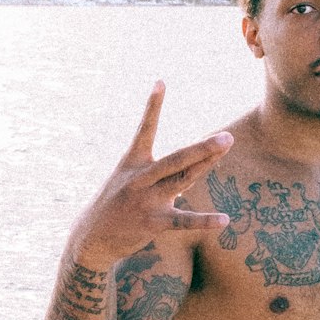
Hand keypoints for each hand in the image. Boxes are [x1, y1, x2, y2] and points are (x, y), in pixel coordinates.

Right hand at [77, 82, 232, 263]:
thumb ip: (164, 173)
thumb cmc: (116, 205)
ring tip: (225, 151)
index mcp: (133, 162)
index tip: (160, 82)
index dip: (153, 106)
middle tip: (227, 137)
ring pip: (183, 180)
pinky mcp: (153, 223)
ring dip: (206, 166)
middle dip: (203, 147)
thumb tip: (196, 169)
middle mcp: (140, 178)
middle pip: (177, 158)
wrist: (92, 237)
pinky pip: (184, 221)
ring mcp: (147, 200)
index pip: (145, 129)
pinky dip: (205, 221)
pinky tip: (224, 219)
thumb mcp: (130, 181)